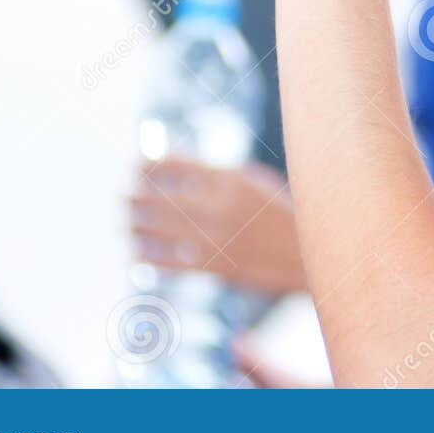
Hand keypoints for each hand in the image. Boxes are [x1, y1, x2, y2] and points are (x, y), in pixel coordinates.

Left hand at [129, 158, 306, 294]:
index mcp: (231, 179)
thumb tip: (183, 170)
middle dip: (136, 195)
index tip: (135, 166)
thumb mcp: (258, 181)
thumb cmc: (286, 211)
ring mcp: (217, 238)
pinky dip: (150, 258)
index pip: (177, 166)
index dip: (150, 165)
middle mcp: (220, 206)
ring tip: (125, 220)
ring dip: (137, 224)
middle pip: (162, 198)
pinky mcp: (217, 267)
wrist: (311, 254)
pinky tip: (136, 254)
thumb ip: (223, 175)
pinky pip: (173, 262)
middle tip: (122, 195)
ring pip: (162, 230)